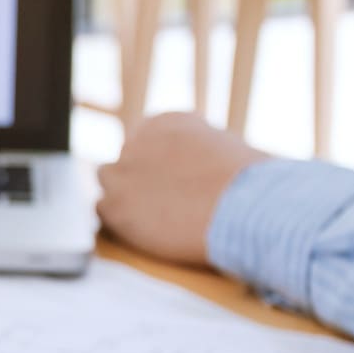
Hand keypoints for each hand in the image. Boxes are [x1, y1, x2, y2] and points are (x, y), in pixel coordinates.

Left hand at [97, 113, 269, 265]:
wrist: (244, 207)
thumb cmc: (251, 184)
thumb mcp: (226, 151)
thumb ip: (199, 154)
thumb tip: (198, 171)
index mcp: (167, 122)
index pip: (147, 137)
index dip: (157, 161)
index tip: (169, 178)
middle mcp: (139, 139)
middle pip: (126, 158)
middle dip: (139, 177)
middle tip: (160, 200)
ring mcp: (122, 170)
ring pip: (107, 179)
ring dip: (124, 196)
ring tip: (150, 216)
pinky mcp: (114, 205)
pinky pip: (102, 210)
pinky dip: (119, 221)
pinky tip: (143, 230)